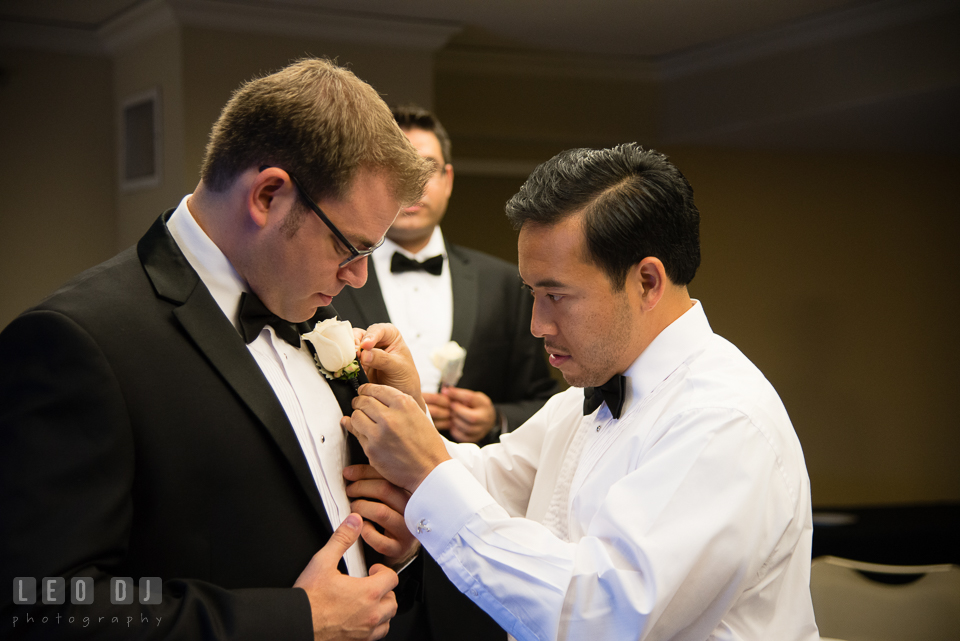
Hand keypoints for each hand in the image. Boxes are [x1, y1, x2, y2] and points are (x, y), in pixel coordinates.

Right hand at [294, 513, 398, 640]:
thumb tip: (353, 523)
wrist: (296, 624)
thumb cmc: (309, 600)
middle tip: (370, 585)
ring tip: (369, 602)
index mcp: (367, 593)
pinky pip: (376, 635)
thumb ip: (341, 539)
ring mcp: (365, 631)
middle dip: (384, 590)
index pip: (392, 578)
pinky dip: (374, 627)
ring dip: (382, 610)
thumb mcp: (323, 562)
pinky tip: (361, 619)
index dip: (383, 571)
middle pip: (393, 600)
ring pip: (387, 620)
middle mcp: (370, 614)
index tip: (372, 570)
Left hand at [343, 464, 418, 568]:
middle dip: (361, 488)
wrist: (402, 546)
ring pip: (381, 512)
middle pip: (385, 490)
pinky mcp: (399, 549)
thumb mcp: (390, 496)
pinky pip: (379, 540)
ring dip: (361, 507)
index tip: (348, 473)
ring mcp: (408, 530)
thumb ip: (377, 482)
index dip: (364, 472)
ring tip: (354, 508)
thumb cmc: (391, 516)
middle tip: (350, 491)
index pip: (388, 476)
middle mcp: (413, 509)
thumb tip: (349, 472)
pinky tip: (363, 527)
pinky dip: (366, 531)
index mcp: (412, 492)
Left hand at [344, 384, 450, 492]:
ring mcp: (378, 434)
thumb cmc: (427, 444)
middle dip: (359, 401)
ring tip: (361, 417)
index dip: (367, 389)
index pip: (376, 389)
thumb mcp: (418, 414)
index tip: (364, 391)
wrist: (430, 470)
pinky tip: (358, 428)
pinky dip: (356, 429)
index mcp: (404, 404)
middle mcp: (390, 417)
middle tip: (359, 403)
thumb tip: (376, 395)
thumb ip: (399, 403)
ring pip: (355, 416)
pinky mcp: (371, 450)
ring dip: (357, 415)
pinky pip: (356, 433)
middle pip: (363, 401)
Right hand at [356, 324, 424, 411]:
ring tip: (353, 363)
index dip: (371, 336)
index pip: (378, 329)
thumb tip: (365, 354)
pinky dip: (347, 365)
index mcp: (390, 335)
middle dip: (355, 344)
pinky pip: (348, 362)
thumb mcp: (398, 367)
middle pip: (359, 335)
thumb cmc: (406, 378)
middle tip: (355, 354)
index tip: (366, 346)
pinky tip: (350, 369)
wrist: (401, 394)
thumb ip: (383, 359)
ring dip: (349, 355)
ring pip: (351, 347)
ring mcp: (365, 353)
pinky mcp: (358, 365)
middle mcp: (376, 341)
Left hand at [442, 387, 497, 442]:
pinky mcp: (475, 438)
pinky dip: (456, 431)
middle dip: (458, 411)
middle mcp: (485, 418)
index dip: (457, 395)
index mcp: (484, 404)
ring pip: (467, 428)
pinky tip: (454, 425)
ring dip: (456, 421)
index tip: (447, 392)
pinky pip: (463, 437)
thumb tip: (444, 391)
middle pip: (471, 418)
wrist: (486, 418)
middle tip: (451, 407)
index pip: (470, 398)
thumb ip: (458, 394)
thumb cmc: (475, 405)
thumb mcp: (471, 396)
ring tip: (452, 416)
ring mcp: (481, 430)